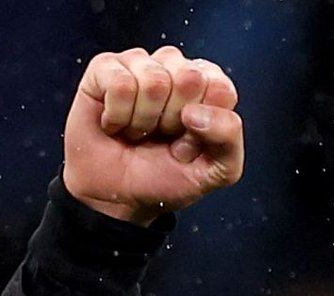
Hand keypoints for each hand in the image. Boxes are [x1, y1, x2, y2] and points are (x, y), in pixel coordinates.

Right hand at [61, 46, 243, 225]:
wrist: (117, 194)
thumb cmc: (166, 176)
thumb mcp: (217, 170)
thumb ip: (228, 138)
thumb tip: (196, 111)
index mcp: (210, 86)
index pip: (220, 87)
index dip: (206, 124)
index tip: (192, 141)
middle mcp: (177, 67)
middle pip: (188, 78)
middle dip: (174, 120)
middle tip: (163, 135)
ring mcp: (141, 64)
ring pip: (153, 80)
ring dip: (144, 119)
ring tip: (138, 131)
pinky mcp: (105, 67)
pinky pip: (120, 82)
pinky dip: (117, 115)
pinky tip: (115, 123)